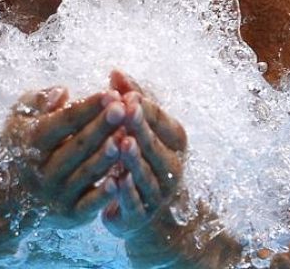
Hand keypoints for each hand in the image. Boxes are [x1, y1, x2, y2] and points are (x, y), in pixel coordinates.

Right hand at [1, 86, 125, 227]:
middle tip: (124, 108)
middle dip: (102, 126)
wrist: (7, 199)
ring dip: (108, 155)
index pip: (63, 122)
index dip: (87, 108)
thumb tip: (62, 91)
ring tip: (128, 136)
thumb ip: (38, 101)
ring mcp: (56, 194)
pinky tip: (122, 178)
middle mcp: (42, 170)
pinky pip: (90, 203)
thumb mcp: (19, 118)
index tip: (110, 93)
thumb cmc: (22, 146)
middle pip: (77, 146)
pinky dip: (106, 193)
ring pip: (86, 173)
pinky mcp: (70, 215)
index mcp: (31, 142)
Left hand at [101, 70, 187, 239]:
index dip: (147, 108)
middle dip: (142, 127)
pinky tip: (114, 181)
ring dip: (134, 159)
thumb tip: (115, 72)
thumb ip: (130, 100)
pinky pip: (135, 203)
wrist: (154, 217)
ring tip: (122, 143)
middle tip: (127, 109)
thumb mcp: (141, 128)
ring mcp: (159, 194)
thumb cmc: (144, 159)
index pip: (164, 122)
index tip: (129, 94)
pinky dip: (127, 193)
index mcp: (175, 143)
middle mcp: (172, 167)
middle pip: (156, 146)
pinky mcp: (142, 216)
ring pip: (147, 174)